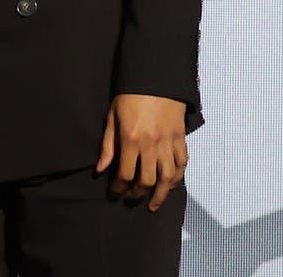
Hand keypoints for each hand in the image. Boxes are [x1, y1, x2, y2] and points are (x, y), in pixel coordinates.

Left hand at [96, 94, 187, 209]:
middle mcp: (151, 144)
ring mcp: (168, 142)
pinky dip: (177, 177)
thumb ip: (108, 145)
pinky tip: (170, 184)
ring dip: (160, 194)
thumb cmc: (130, 96)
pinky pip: (182, 164)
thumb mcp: (112, 116)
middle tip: (131, 199)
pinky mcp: (180, 138)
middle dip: (137, 194)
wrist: (156, 78)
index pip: (125, 174)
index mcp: (131, 139)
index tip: (115, 193)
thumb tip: (100, 169)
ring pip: (167, 178)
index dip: (118, 188)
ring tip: (153, 203)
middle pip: (147, 181)